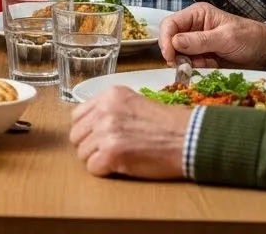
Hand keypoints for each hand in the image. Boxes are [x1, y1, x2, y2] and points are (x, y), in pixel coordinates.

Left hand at [69, 85, 191, 178]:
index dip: (87, 131)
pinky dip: (105, 171)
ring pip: (82, 153)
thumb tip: (90, 125)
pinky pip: (92, 168)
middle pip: (76, 135)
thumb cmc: (168, 125)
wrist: (189, 138)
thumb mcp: (135, 103)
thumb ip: (111, 110)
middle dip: (90, 146)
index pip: (77, 116)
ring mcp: (106, 130)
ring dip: (98, 160)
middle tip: (110, 151)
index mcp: (109, 95)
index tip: (100, 138)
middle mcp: (104, 110)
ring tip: (120, 158)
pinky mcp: (111, 152)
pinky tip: (122, 166)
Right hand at [158, 2, 265, 69]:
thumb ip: (200, 40)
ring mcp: (197, 42)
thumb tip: (174, 43)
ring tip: (206, 64)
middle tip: (182, 66)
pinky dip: (196, 68)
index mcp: (197, 14)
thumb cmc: (249, 37)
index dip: (165, 40)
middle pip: (171, 39)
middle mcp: (193, 27)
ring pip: (179, 54)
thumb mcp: (225, 38)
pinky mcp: (202, 56)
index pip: (170, 24)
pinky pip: (190, 63)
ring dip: (187, 62)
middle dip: (175, 54)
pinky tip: (211, 66)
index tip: (169, 57)